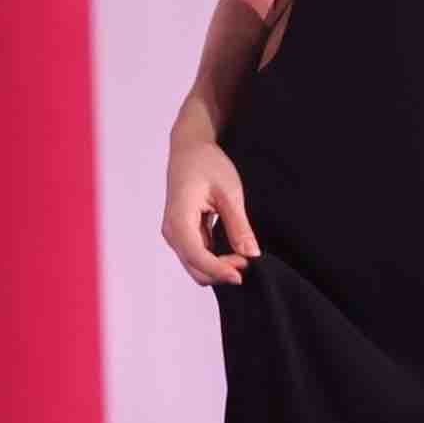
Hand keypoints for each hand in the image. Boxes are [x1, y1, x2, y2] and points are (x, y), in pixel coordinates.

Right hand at [164, 139, 258, 287]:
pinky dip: (216, 259)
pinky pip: (198, 256)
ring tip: (243, 254)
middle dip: (221, 271)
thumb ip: (238, 225)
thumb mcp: (228, 193)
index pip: (196, 256)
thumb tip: (251, 253)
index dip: (219, 269)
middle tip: (248, 259)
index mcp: (179, 219)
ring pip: (196, 265)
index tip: (243, 273)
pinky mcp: (184, 234)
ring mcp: (176, 234)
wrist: (190, 150)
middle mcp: (172, 231)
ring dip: (219, 267)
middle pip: (194, 268)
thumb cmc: (205, 164)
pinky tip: (233, 249)